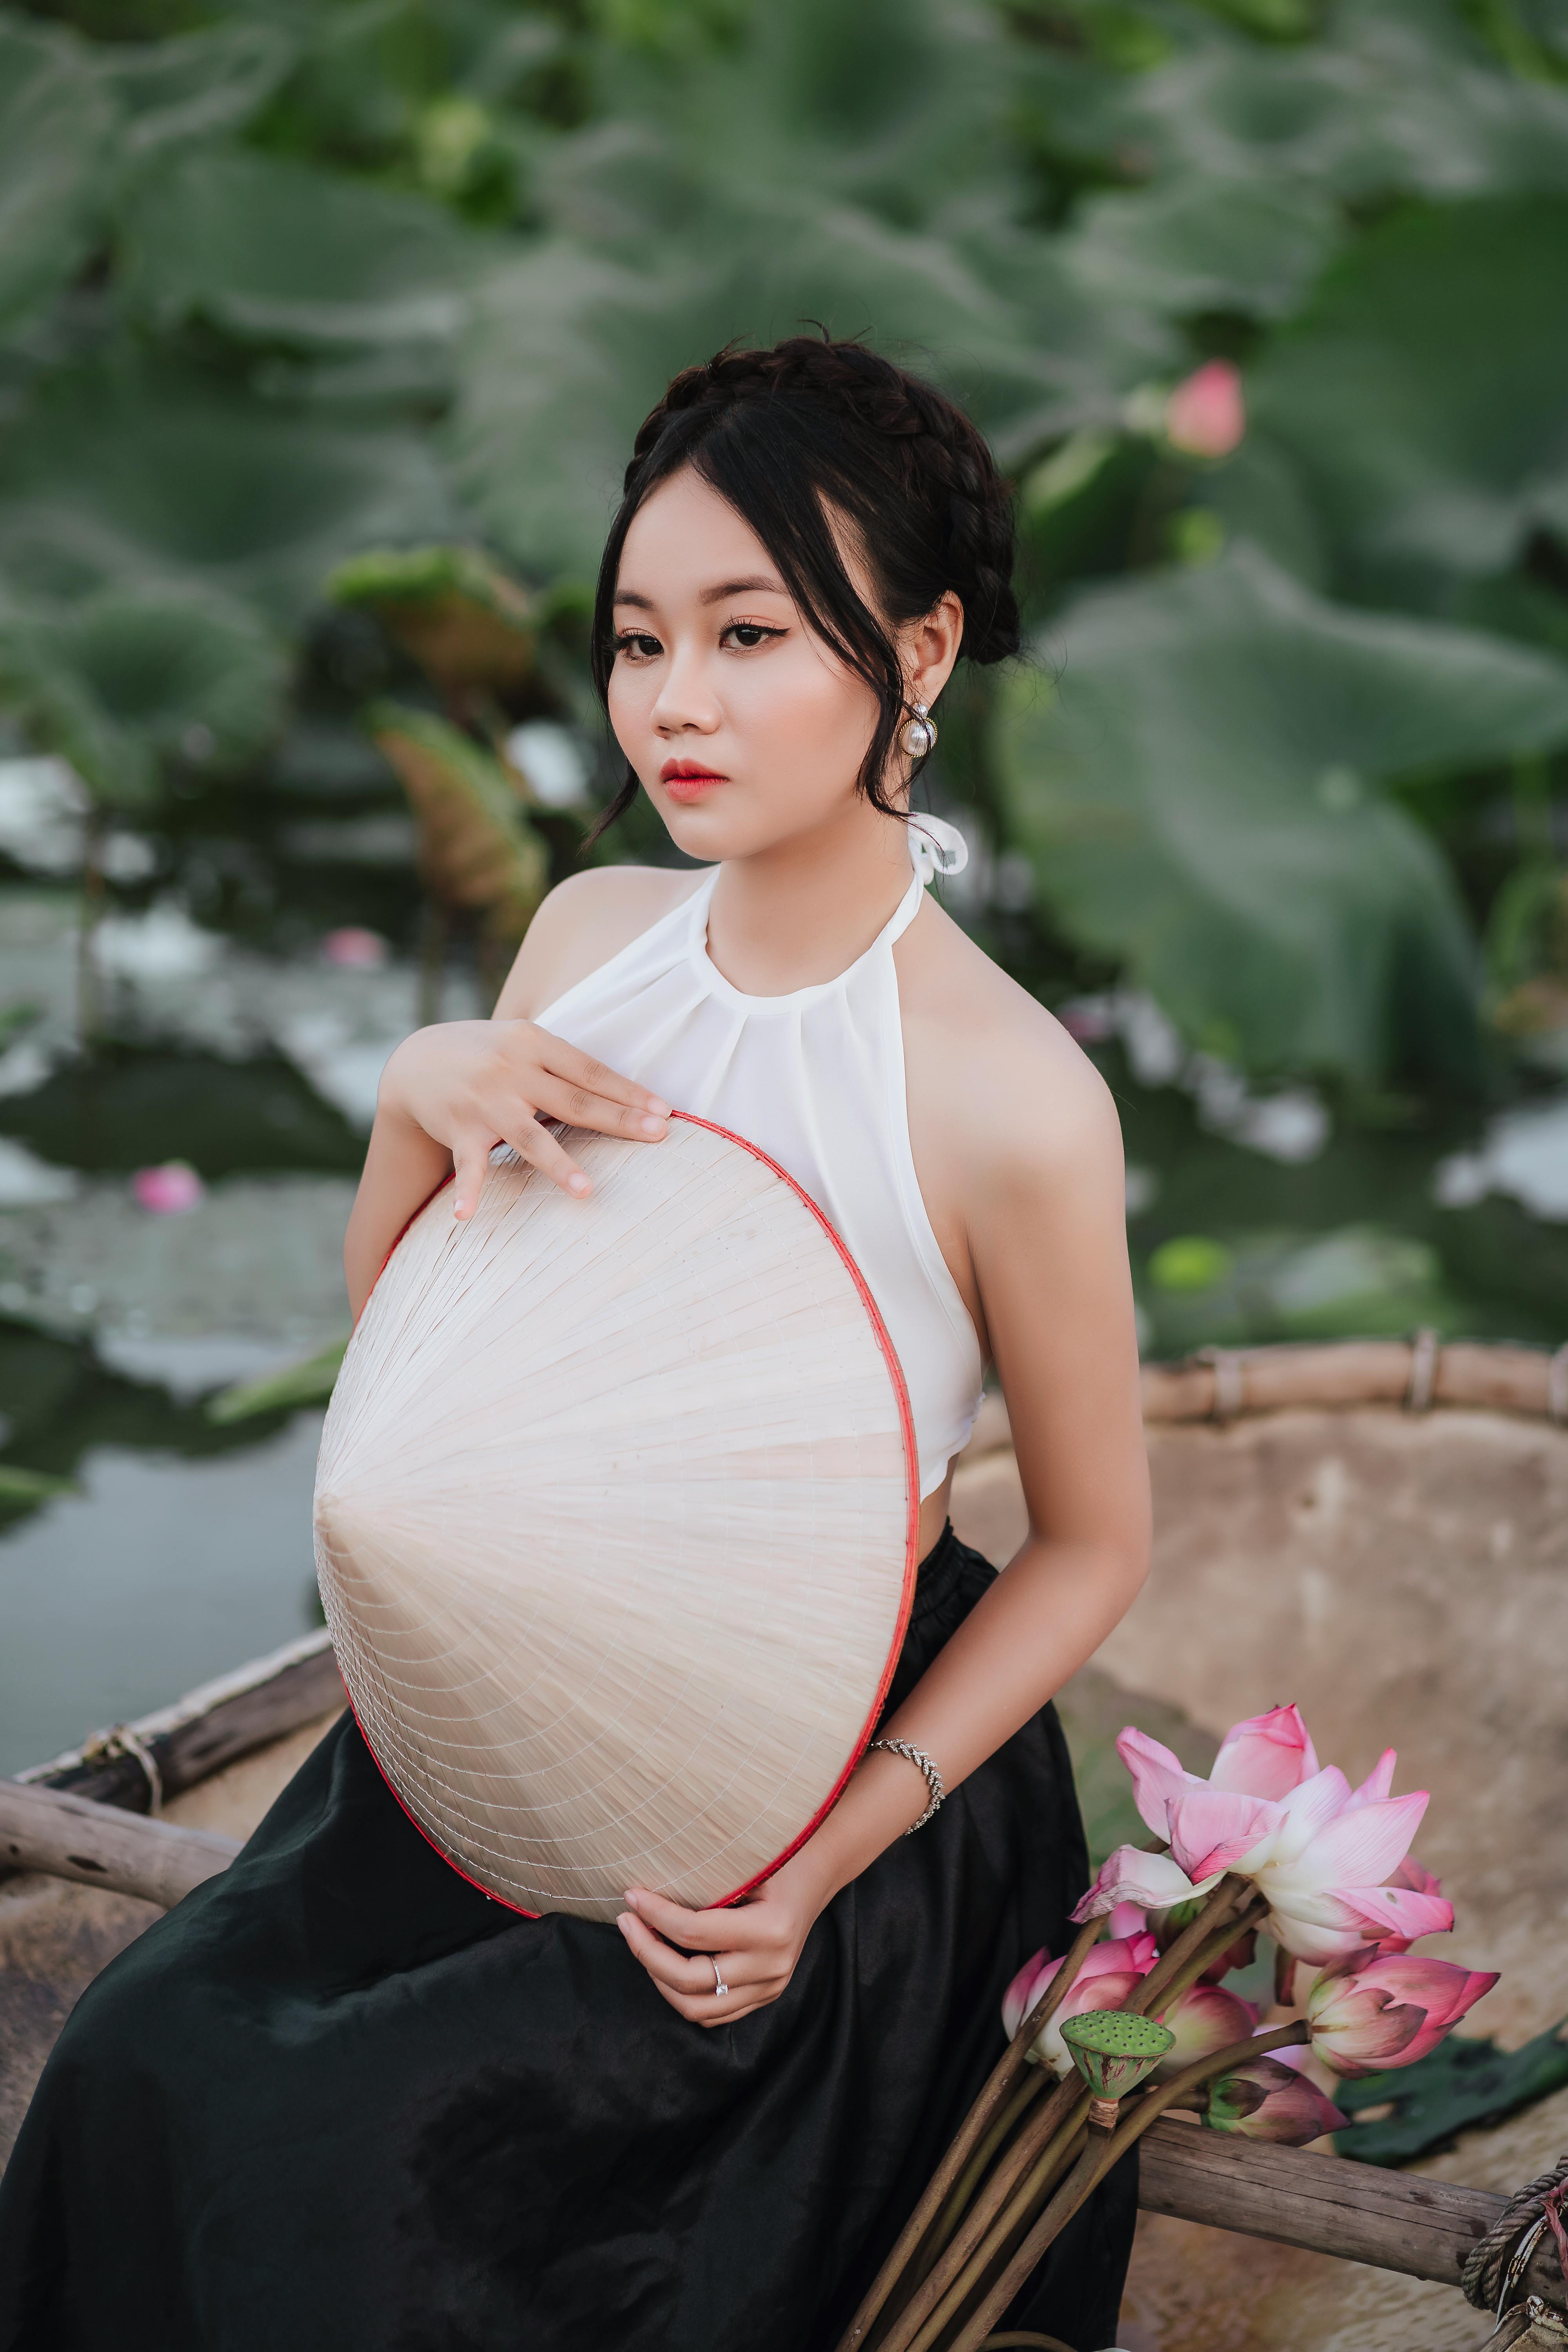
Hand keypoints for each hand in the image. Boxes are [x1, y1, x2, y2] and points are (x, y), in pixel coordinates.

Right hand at [378, 1019, 669, 1218]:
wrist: (415, 1059)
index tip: (664, 1111)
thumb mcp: (522, 1043)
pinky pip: (468, 1165)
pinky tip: (465, 1216)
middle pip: (574, 1100)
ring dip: (559, 1164)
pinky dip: (467, 1191)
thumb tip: (621, 1090)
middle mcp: (511, 1070)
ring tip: (586, 1191)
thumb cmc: (486, 1054)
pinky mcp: (459, 1129)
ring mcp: (485, 1101)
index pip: (590, 1070)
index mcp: (533, 1042)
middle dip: (619, 1119)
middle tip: (658, 1135)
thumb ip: (562, 1064)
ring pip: (529, 1136)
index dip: (628, 1091)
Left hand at [616, 1847, 834, 2025]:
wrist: (815, 1876)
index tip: (631, 1897)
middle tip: (627, 1923)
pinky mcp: (765, 1995)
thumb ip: (704, 1888)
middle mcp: (771, 1967)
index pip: (693, 1932)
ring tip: (643, 1945)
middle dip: (647, 1952)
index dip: (654, 1915)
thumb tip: (644, 1898)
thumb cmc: (778, 1860)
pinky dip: (682, 1994)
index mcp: (769, 1931)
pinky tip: (666, 1964)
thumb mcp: (746, 1866)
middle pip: (689, 1980)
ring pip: (697, 2008)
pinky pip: (713, 2013)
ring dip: (660, 1978)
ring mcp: (770, 1987)